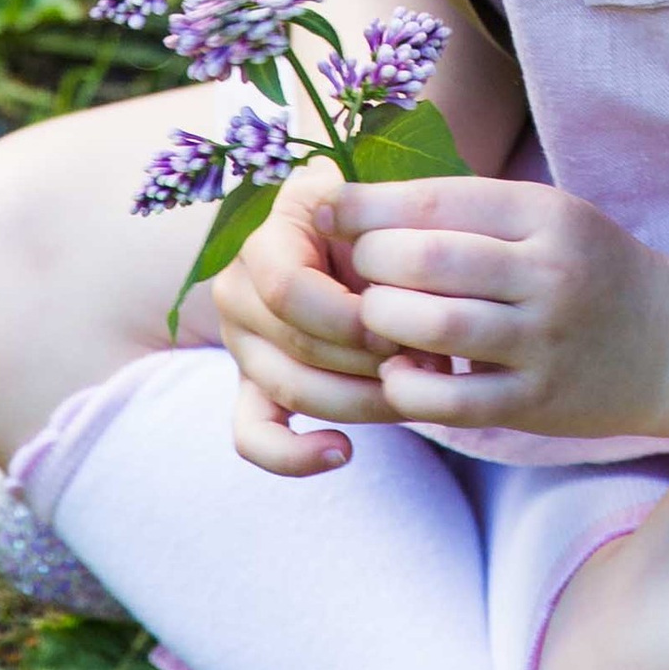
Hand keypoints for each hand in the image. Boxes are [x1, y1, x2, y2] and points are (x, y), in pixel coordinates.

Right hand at [213, 175, 395, 477]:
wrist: (349, 244)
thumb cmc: (375, 223)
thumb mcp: (381, 213)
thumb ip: (392, 245)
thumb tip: (417, 316)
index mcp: (264, 239)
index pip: (287, 290)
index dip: (347, 319)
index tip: (401, 331)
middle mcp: (238, 292)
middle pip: (296, 346)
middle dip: (371, 363)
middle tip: (430, 366)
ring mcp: (242, 344)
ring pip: (291, 390)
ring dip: (361, 402)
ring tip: (414, 395)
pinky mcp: (252, 388)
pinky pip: (252, 436)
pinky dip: (293, 456)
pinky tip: (342, 452)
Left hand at [326, 172, 668, 438]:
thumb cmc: (586, 270)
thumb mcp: (545, 217)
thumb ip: (468, 210)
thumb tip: (359, 202)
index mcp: (544, 215)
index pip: (436, 200)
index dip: (367, 205)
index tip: (327, 207)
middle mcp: (547, 272)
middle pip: (427, 258)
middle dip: (369, 261)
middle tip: (349, 268)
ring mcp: (544, 340)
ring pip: (435, 324)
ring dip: (382, 320)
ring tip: (371, 317)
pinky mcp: (536, 401)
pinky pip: (453, 400)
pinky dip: (409, 388)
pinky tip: (398, 374)